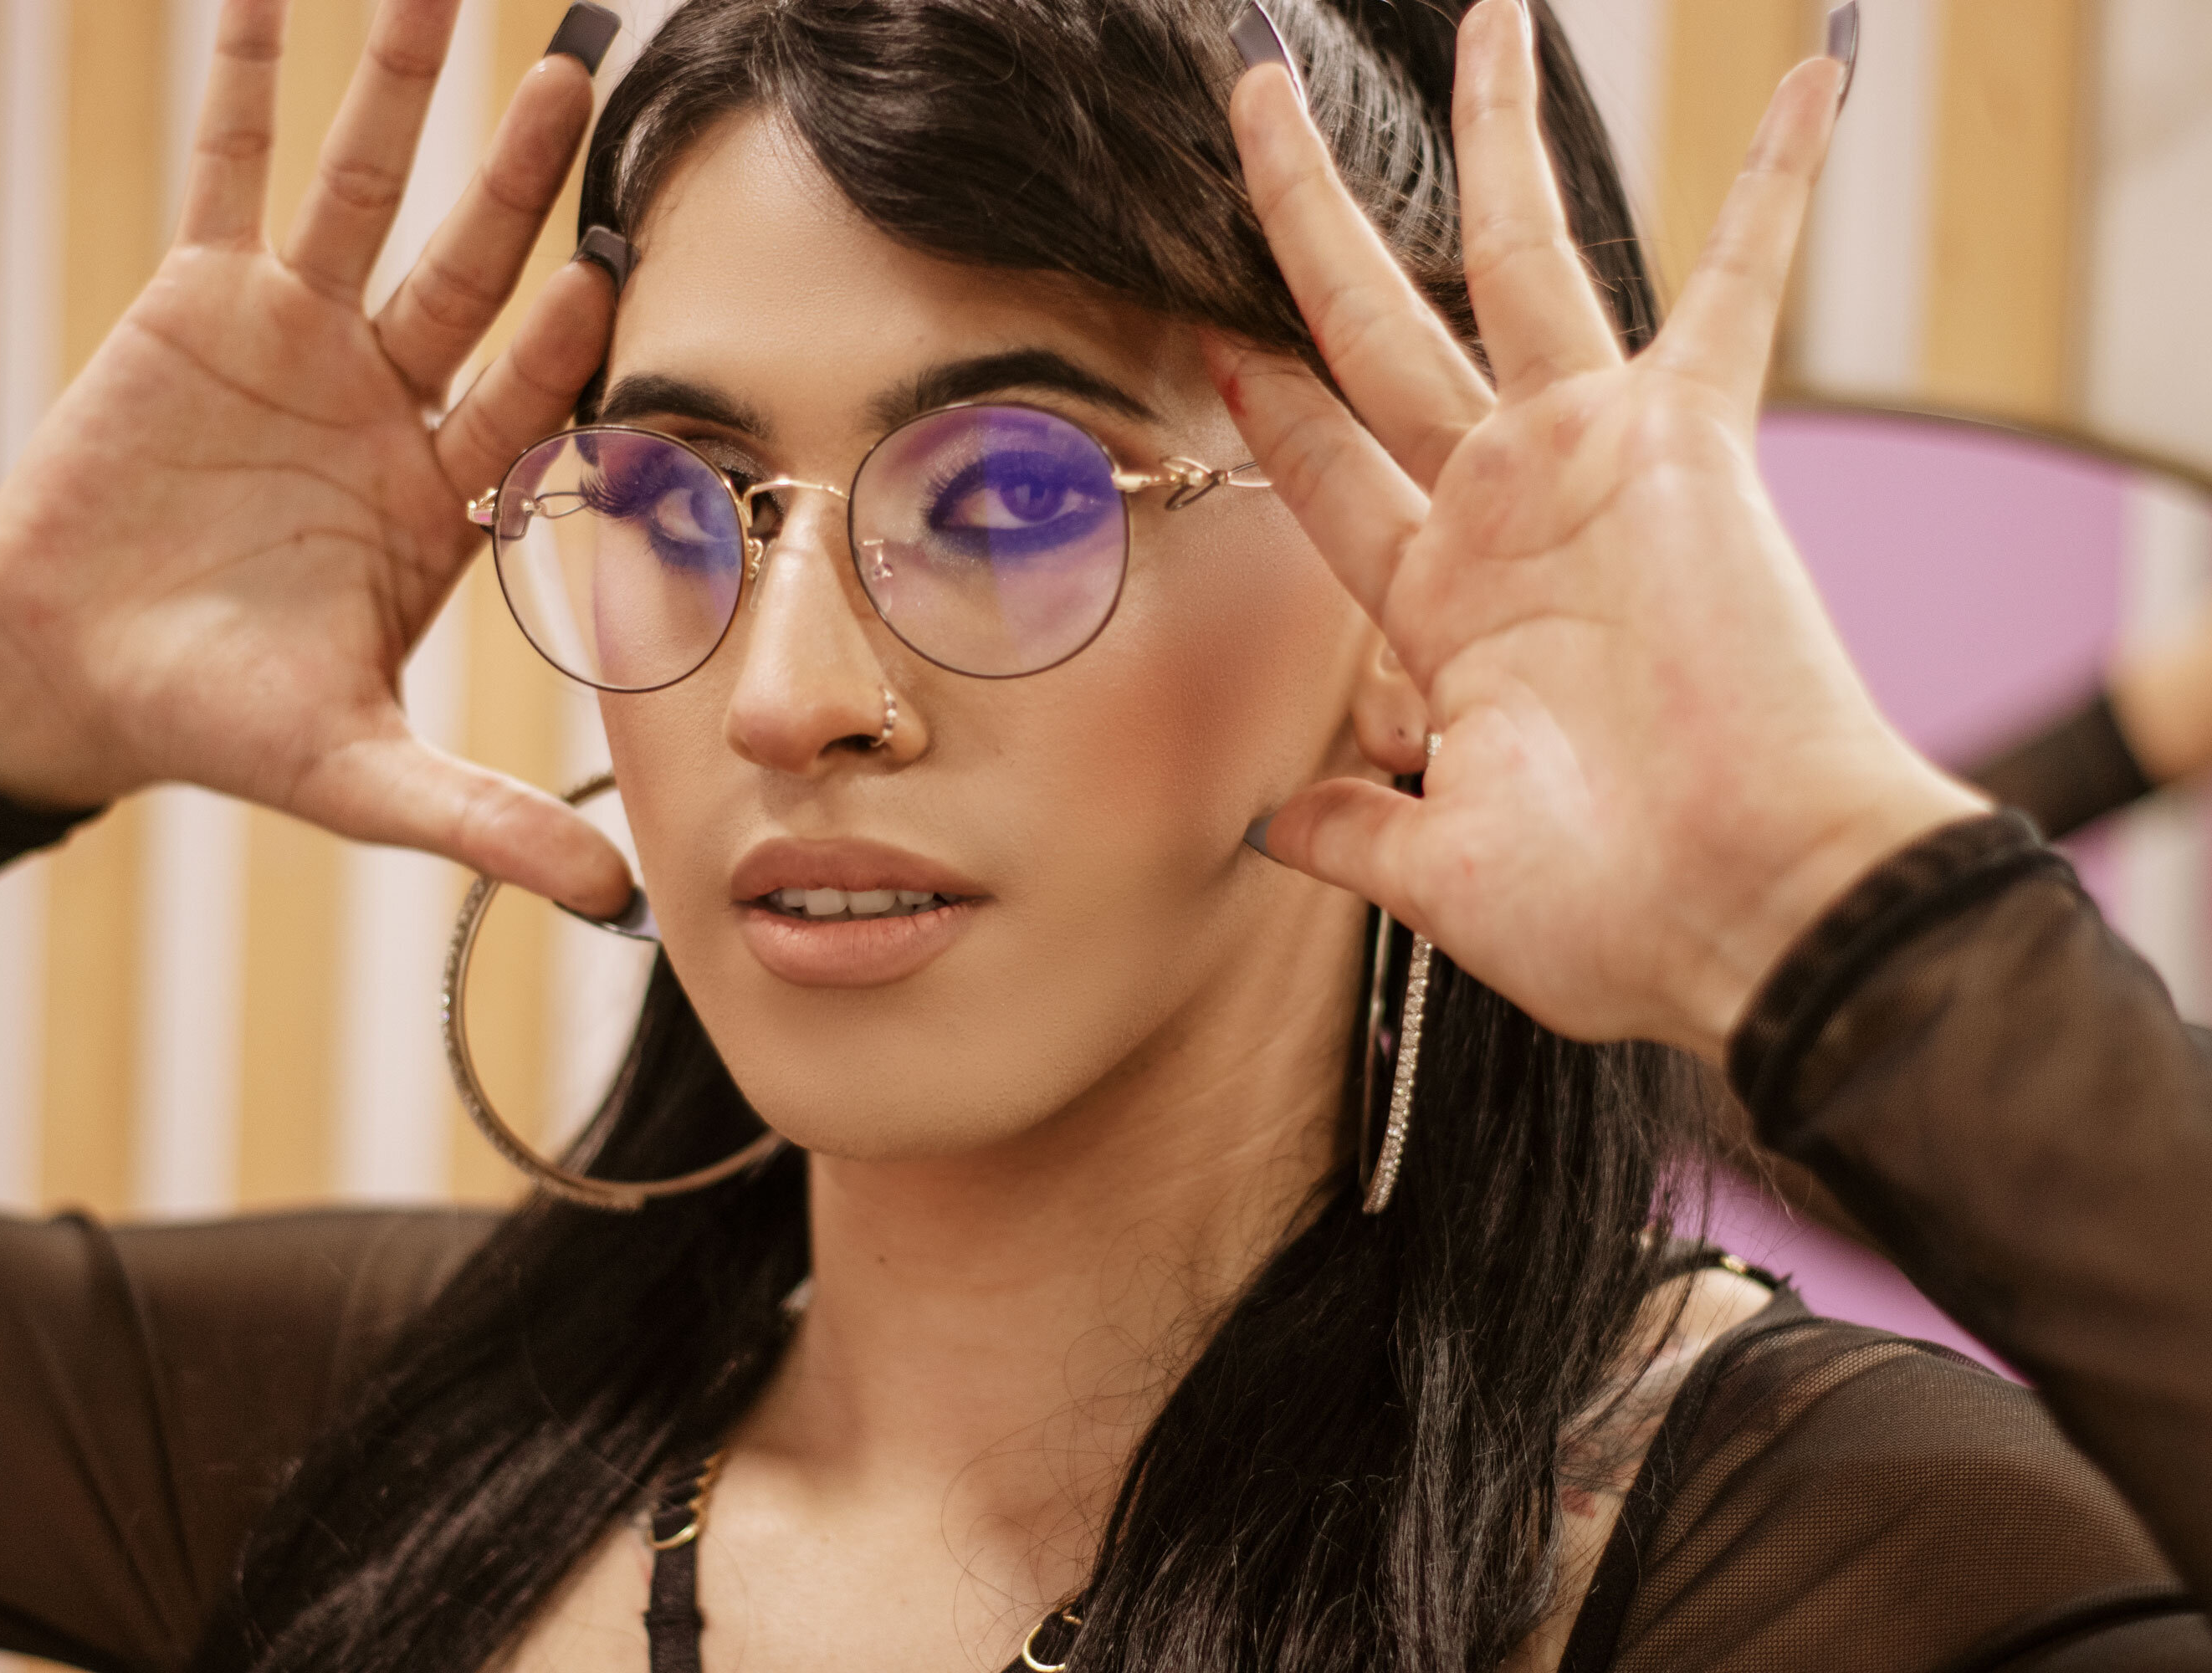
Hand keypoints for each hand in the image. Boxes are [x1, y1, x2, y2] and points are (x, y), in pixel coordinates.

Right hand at [0, 0, 631, 916]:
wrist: (69, 676)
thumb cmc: (218, 721)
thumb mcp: (356, 774)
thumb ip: (481, 818)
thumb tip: (615, 903)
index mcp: (438, 493)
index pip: (522, 400)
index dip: (563, 345)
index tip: (613, 283)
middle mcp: (388, 399)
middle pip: (470, 273)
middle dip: (520, 185)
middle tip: (583, 87)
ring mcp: (299, 338)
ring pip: (364, 198)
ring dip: (403, 101)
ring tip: (442, 0)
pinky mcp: (200, 300)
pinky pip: (231, 173)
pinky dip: (245, 87)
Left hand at [1220, 0, 1983, 1060]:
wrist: (1751, 923)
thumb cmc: (1615, 917)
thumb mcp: (1440, 871)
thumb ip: (1354, 827)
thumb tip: (1278, 828)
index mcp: (1440, 607)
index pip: (1323, 468)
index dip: (1263, 397)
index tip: (1209, 331)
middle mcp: (1506, 513)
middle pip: (1373, 328)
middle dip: (1304, 217)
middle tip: (1254, 106)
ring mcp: (1596, 467)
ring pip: (1521, 261)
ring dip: (1496, 140)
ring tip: (1481, 22)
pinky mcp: (1697, 449)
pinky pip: (1739, 289)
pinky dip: (1777, 187)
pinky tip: (1806, 75)